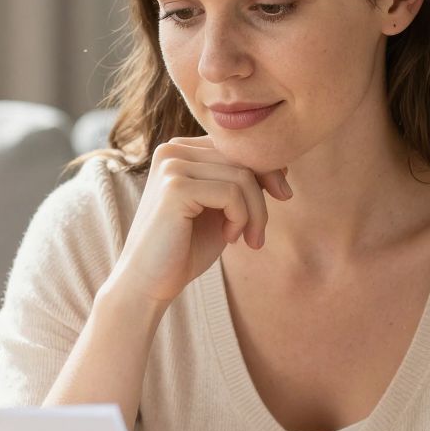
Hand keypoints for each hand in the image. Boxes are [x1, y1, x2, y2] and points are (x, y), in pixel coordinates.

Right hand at [104, 136, 291, 308]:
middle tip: (258, 234)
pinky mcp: (175, 187)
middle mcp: (172, 150)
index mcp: (180, 150)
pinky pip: (232, 194)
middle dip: (263, 197)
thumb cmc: (185, 248)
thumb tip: (281, 163)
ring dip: (255, 213)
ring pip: (242, 177)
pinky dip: (241, 219)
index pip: (238, 146)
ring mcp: (171, 166)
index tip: (281, 198)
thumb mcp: (221, 209)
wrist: (148, 283)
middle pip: (243, 159)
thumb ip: (242, 182)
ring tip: (245, 239)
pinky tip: (229, 238)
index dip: (267, 171)